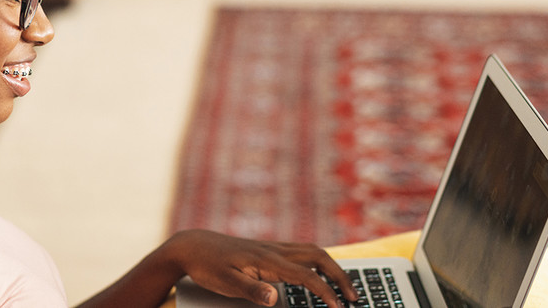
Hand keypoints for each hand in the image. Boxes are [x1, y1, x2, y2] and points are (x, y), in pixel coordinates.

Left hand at [164, 230, 357, 307]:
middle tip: (354, 296)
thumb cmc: (208, 266)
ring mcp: (272, 247)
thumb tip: (274, 298)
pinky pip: (301, 250)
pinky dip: (318, 261)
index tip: (339, 307)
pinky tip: (319, 272)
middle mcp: (274, 250)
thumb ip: (251, 291)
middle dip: (340, 275)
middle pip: (318, 256)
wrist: (193, 245)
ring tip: (344, 286)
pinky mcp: (268, 248)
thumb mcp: (225, 283)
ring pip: (312, 251)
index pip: (306, 275)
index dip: (326, 292)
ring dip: (332, 266)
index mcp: (267, 260)